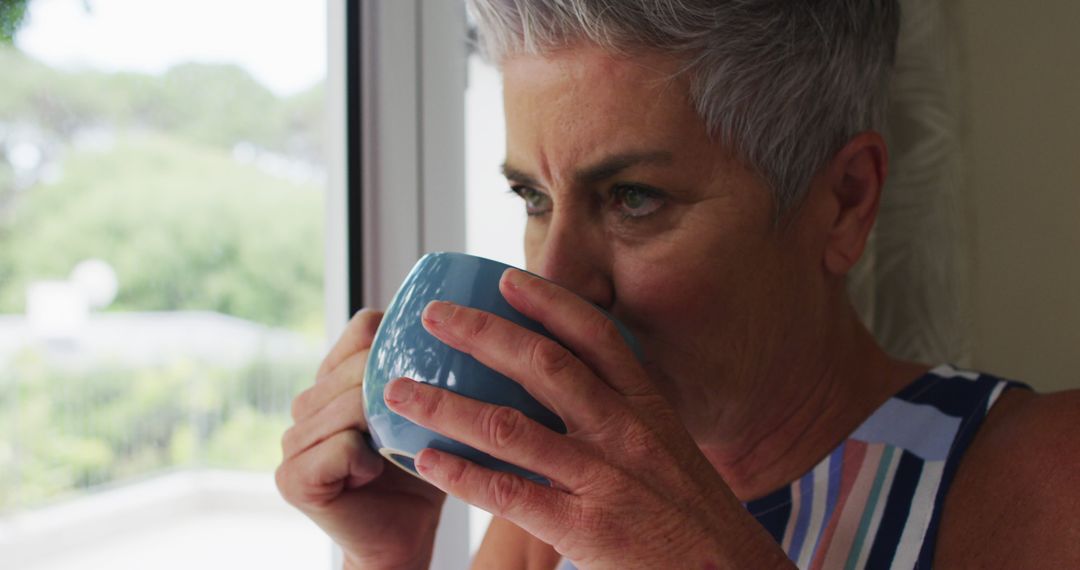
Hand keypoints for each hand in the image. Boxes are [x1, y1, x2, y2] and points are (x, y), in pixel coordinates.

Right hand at [276, 309, 446, 569]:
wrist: (405, 536)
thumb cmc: (426, 467)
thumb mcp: (433, 406)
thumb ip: (433, 365)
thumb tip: (474, 319)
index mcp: (335, 377)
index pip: (364, 329)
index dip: (400, 344)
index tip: (430, 373)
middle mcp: (306, 403)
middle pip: (357, 365)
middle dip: (398, 389)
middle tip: (418, 424)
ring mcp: (293, 440)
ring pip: (349, 404)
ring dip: (385, 427)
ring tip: (396, 449)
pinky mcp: (292, 478)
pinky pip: (340, 446)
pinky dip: (367, 459)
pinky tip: (375, 472)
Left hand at [383, 270, 790, 568]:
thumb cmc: (693, 514)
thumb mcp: (669, 448)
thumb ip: (624, 416)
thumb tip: (571, 388)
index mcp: (646, 406)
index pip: (595, 336)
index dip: (547, 302)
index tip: (505, 279)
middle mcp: (624, 432)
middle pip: (543, 365)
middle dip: (482, 335)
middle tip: (435, 318)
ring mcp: (603, 478)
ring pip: (510, 427)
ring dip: (447, 405)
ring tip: (401, 391)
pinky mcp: (585, 528)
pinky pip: (510, 494)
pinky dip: (463, 474)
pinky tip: (427, 460)